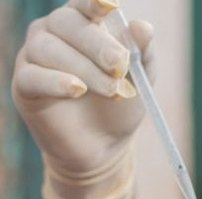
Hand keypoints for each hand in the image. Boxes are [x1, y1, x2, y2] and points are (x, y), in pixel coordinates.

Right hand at [12, 0, 152, 174]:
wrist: (104, 145)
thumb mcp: (140, 79)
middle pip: (66, 23)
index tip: (110, 5)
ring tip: (112, 91)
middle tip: (121, 66)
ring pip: (49, 48)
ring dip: (85, 68)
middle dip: (97, 44)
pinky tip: (77, 89)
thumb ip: (142, 53)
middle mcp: (54, 32)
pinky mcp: (24, 85)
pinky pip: (33, 76)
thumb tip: (142, 26)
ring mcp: (34, 56)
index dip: (94, 2)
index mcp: (83, 23)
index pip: (84, 4)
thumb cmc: (121, 104)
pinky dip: (56, 81)